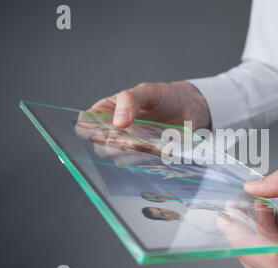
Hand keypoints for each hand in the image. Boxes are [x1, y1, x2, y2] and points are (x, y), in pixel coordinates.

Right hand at [75, 81, 209, 165]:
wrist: (192, 108)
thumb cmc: (165, 96)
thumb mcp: (148, 91)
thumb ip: (130, 100)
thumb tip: (118, 122)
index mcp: (107, 112)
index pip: (85, 124)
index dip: (89, 130)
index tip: (104, 129)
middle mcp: (114, 133)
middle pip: (100, 147)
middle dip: (113, 145)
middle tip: (129, 140)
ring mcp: (130, 148)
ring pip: (119, 160)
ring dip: (133, 154)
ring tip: (148, 143)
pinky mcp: (147, 159)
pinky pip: (141, 167)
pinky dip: (149, 160)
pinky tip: (159, 150)